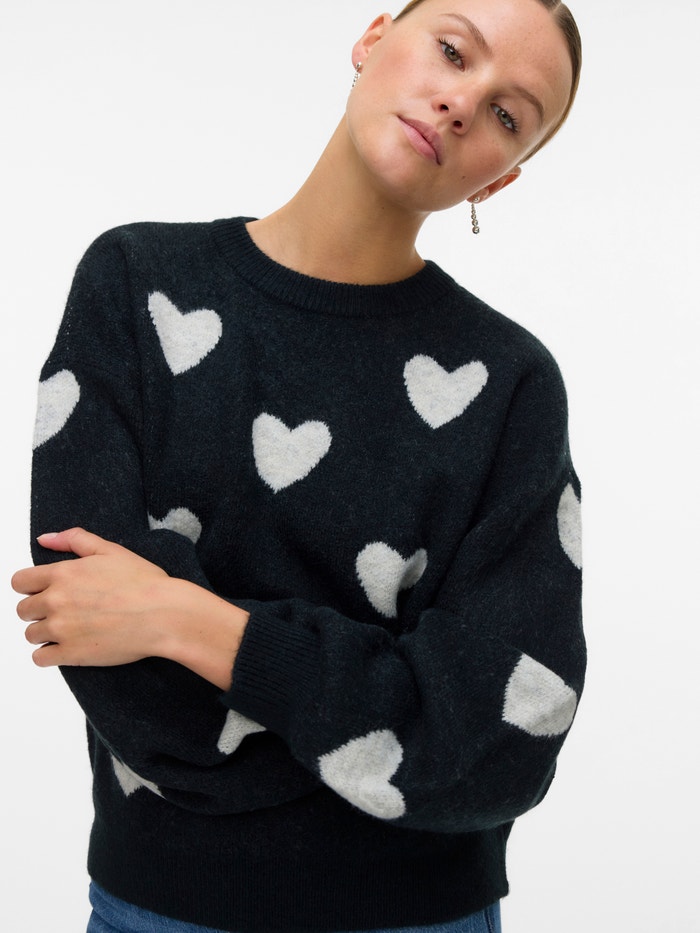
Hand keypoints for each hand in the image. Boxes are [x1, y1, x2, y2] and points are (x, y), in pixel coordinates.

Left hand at [12, 528, 247, 687]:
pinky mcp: (71, 654)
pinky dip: (49, 655)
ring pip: (31, 635)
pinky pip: (40, 659)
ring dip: (44, 633)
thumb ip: (74, 540)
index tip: (44, 591)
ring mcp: (62, 629)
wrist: (164, 614)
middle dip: (39, 610)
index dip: (31, 586)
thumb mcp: (111, 550)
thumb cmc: (144, 583)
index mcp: (63, 574)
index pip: (20, 582)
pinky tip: (66, 648)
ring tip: (69, 630)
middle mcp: (56, 601)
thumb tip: (45, 538)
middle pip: (23, 610)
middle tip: (63, 611)